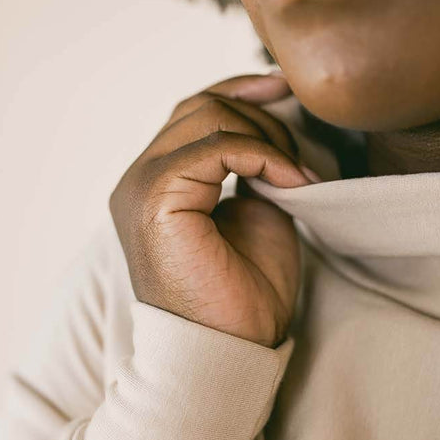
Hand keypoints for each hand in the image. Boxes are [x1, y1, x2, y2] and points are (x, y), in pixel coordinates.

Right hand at [110, 72, 319, 347]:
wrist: (231, 351)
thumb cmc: (244, 298)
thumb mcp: (255, 217)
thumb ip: (253, 173)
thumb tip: (273, 136)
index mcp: (157, 184)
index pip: (193, 113)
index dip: (240, 91)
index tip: (285, 89)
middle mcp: (139, 179)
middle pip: (200, 106)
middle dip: (262, 115)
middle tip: (301, 154)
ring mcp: (141, 187)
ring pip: (206, 117)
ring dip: (266, 136)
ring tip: (297, 175)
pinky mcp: (156, 200)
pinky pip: (215, 147)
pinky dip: (262, 155)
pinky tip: (291, 182)